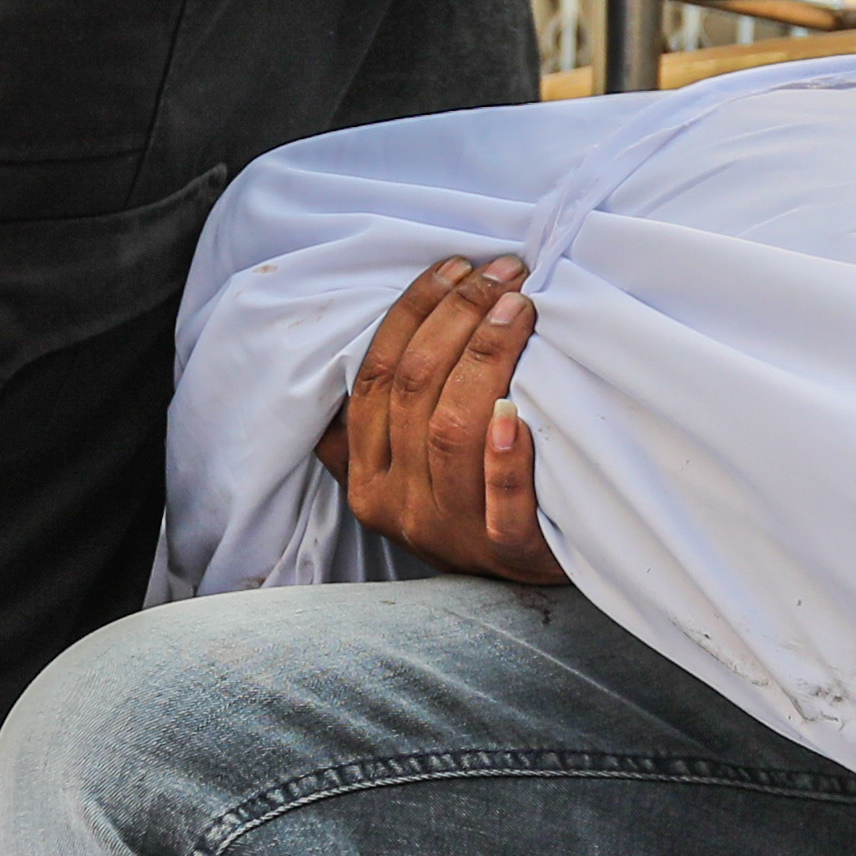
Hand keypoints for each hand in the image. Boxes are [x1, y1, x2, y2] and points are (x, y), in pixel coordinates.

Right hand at [336, 257, 562, 585]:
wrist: (522, 588)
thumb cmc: (467, 510)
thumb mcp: (403, 477)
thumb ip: (368, 433)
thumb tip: (332, 368)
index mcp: (367, 479)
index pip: (375, 379)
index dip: (414, 314)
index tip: (455, 266)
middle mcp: (400, 503)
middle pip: (415, 391)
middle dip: (458, 318)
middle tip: (504, 272)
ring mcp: (451, 530)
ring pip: (453, 430)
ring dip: (487, 359)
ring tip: (520, 307)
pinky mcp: (507, 553)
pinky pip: (501, 504)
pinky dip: (507, 459)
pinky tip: (519, 415)